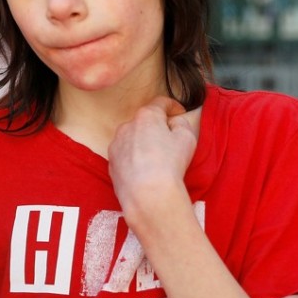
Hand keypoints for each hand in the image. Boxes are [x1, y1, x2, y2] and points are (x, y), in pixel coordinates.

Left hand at [107, 96, 197, 224]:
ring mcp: (116, 145)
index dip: (172, 106)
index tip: (179, 113)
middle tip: (170, 140)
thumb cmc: (170, 164)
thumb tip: (173, 122)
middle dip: (156, 127)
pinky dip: (134, 159)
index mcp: (146, 116)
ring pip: (132, 138)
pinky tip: (145, 171)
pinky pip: (125, 155)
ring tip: (156, 160)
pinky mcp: (111, 163)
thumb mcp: (187, 138)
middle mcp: (126, 126)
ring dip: (143, 143)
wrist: (148, 195)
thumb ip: (180, 124)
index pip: (160, 103)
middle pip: (144, 121)